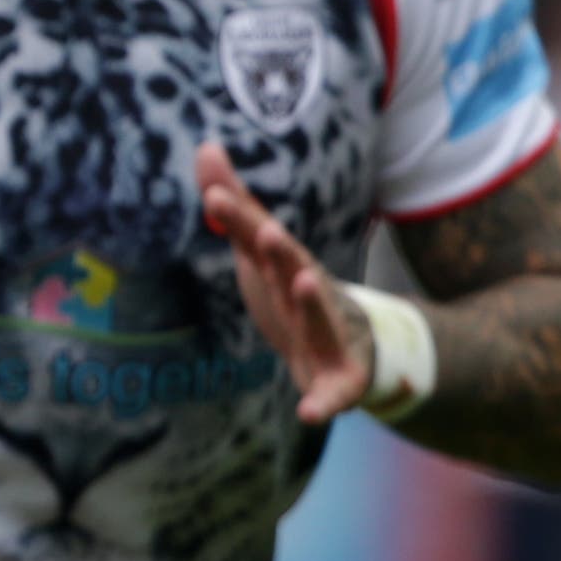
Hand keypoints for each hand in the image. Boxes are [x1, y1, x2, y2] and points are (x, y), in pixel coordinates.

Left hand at [196, 140, 372, 424]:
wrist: (356, 350)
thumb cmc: (296, 291)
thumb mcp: (262, 251)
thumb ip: (235, 205)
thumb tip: (204, 147)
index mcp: (288, 267)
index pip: (260, 238)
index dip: (238, 219)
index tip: (213, 196)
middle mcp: (309, 295)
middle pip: (294, 270)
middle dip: (281, 253)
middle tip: (265, 233)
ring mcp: (326, 336)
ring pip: (319, 321)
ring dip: (312, 303)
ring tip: (304, 283)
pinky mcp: (337, 380)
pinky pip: (332, 393)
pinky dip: (324, 402)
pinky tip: (309, 413)